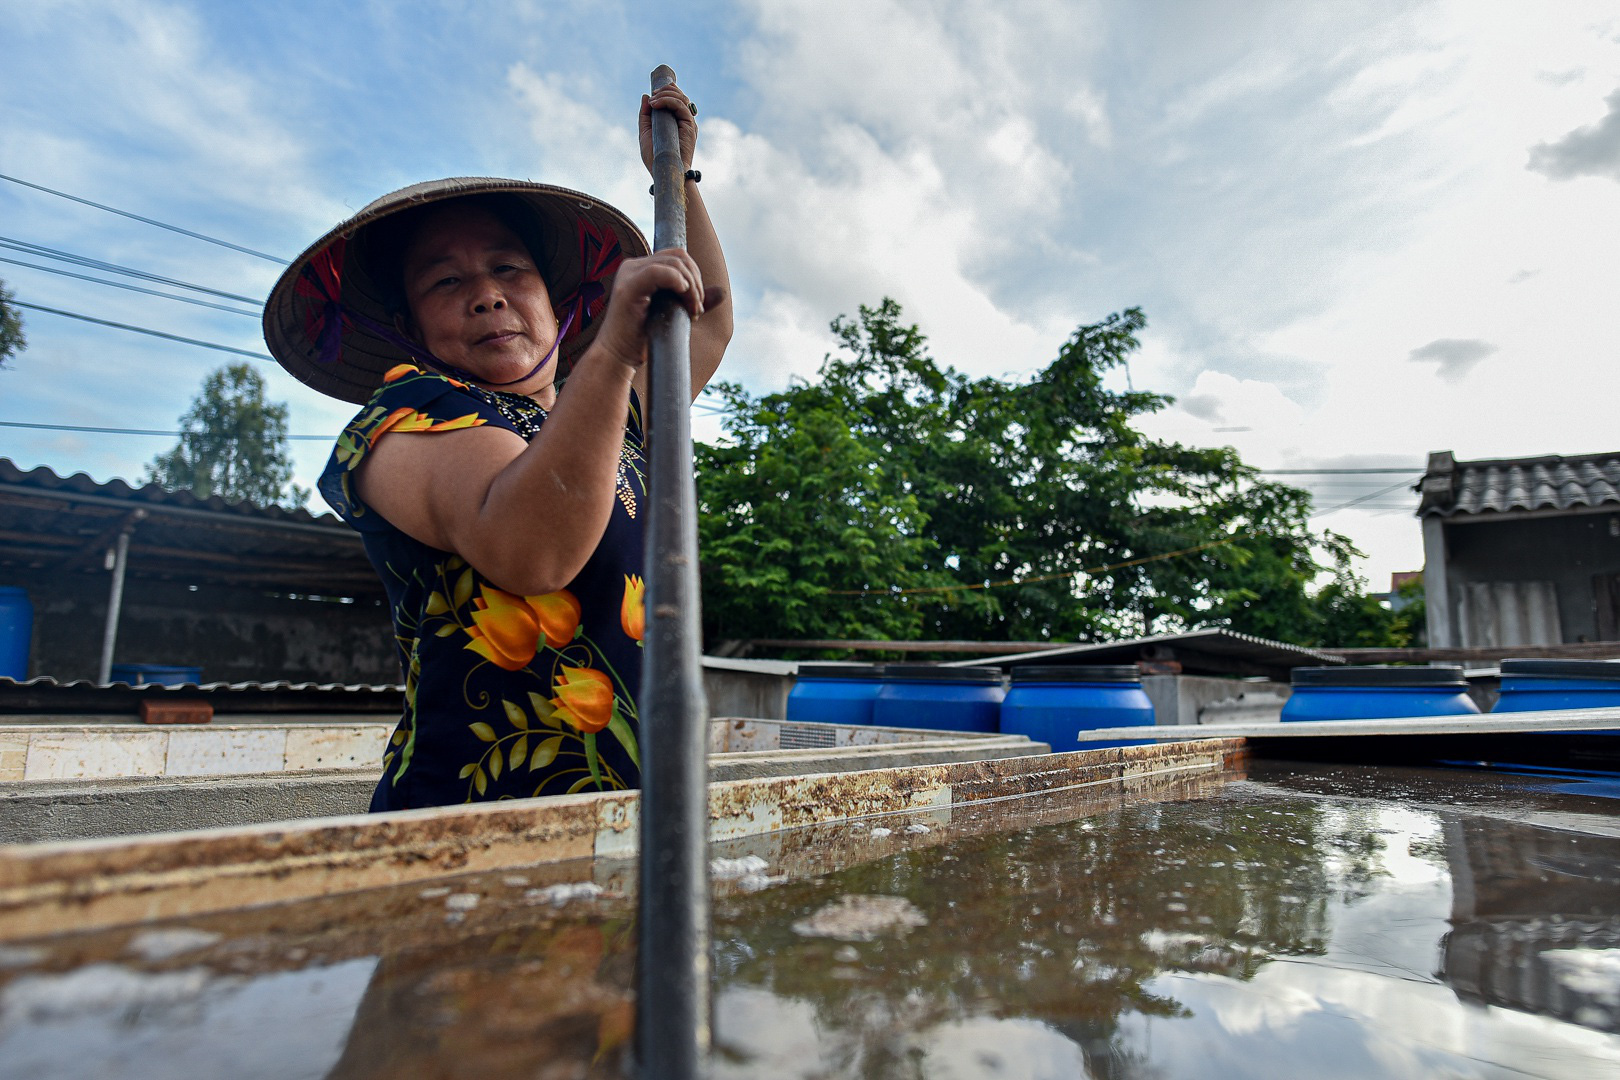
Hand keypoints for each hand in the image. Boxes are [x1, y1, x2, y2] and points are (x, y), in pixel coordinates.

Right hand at [590, 249, 721, 369]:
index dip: (695, 276)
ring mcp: (629, 274)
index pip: (677, 256)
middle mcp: (633, 266)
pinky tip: (683, 297)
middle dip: (696, 282)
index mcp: (642, 268)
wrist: (618, 356)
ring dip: (691, 287)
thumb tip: (721, 293)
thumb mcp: (674, 313)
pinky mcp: (627, 288)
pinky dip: (677, 281)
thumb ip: (693, 300)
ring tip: (692, 311)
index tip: (697, 304)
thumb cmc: (644, 337)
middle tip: (697, 310)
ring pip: (673, 263)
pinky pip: (658, 272)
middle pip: (679, 257)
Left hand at [639, 82, 697, 172]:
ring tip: (652, 101)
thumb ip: (645, 115)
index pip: (677, 98)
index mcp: (676, 121)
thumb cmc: (655, 157)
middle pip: (681, 95)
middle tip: (652, 96)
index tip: (652, 94)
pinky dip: (668, 101)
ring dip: (665, 94)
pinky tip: (656, 104)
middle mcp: (684, 120)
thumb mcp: (645, 132)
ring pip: (681, 98)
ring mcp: (688, 123)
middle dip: (666, 90)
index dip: (667, 91)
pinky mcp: (690, 126)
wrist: (662, 171)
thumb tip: (645, 96)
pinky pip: (681, 106)